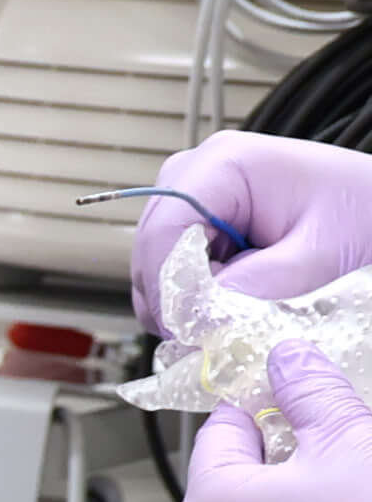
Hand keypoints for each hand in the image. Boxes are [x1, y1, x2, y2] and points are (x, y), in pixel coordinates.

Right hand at [137, 132, 371, 316]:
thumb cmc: (364, 211)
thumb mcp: (324, 252)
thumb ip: (265, 283)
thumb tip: (205, 318)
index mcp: (223, 164)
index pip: (163, 233)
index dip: (169, 289)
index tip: (195, 334)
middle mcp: (194, 173)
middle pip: (151, 251)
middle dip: (177, 300)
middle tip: (216, 337)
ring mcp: (192, 195)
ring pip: (157, 264)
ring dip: (187, 301)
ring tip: (232, 319)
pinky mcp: (199, 219)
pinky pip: (175, 266)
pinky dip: (196, 295)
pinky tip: (231, 303)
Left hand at [180, 339, 371, 501]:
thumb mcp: (351, 442)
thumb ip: (311, 391)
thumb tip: (288, 357)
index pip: (222, 430)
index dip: (263, 405)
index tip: (297, 393)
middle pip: (238, 478)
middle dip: (287, 454)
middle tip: (340, 446)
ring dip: (298, 499)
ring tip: (351, 494)